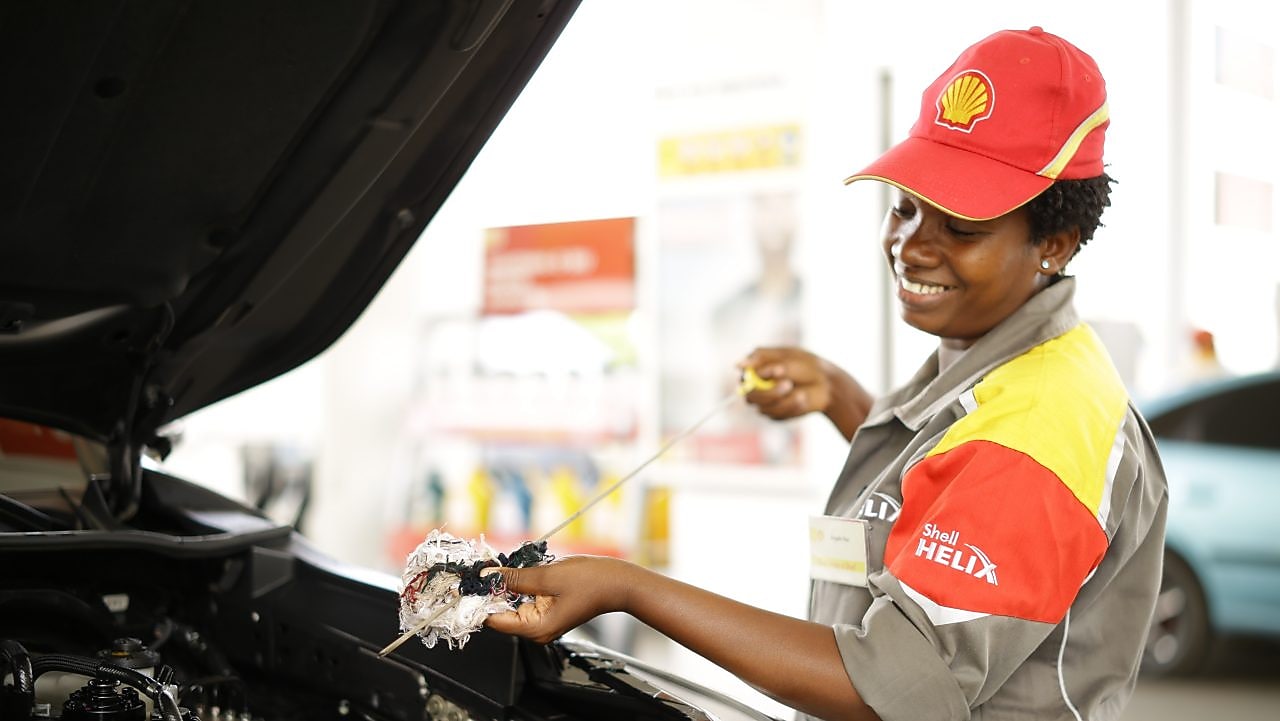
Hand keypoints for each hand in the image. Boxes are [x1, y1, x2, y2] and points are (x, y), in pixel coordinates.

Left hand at [483, 556, 634, 643]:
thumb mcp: (547, 576)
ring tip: (505, 566)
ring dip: (508, 583)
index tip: (470, 582)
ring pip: (513, 602)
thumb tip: (488, 576)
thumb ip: (514, 578)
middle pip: (502, 611)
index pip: (494, 619)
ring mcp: (543, 620)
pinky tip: (522, 570)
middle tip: (487, 566)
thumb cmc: (592, 582)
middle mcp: (537, 629)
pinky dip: (521, 583)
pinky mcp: (548, 609)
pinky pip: (526, 597)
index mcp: (536, 628)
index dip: (480, 600)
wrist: (619, 582)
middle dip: (494, 588)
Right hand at [738, 346, 836, 420]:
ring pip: (762, 408)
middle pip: (750, 397)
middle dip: (769, 392)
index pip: (743, 378)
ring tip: (800, 392)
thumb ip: (762, 360)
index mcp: (756, 370)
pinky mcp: (775, 414)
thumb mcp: (786, 356)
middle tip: (788, 384)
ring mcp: (765, 403)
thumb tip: (738, 365)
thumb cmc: (805, 365)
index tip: (771, 374)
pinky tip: (802, 399)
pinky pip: (776, 415)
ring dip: (783, 399)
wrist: (827, 384)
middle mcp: (757, 387)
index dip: (752, 379)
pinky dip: (791, 406)